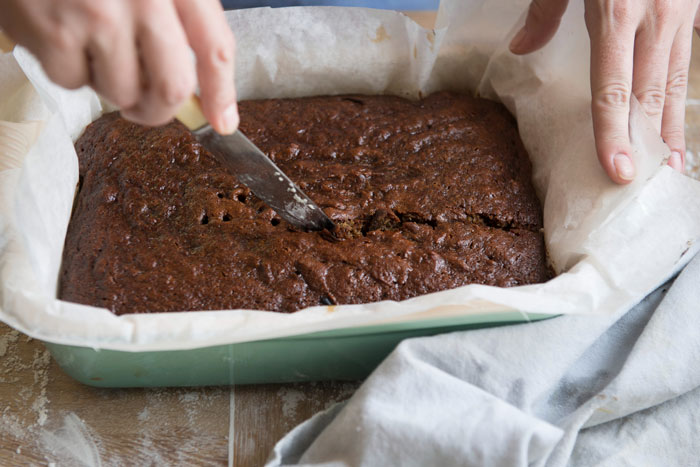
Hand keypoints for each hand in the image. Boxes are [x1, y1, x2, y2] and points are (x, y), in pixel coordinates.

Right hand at [0, 0, 238, 133]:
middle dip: (160, 110)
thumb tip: (193, 92)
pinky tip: (62, 34)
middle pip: (172, 87)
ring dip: (110, 83)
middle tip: (146, 108)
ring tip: (92, 46)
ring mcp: (98, 15)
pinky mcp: (54, 32)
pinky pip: (73, 82)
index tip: (222, 122)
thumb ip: (177, 19)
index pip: (215, 48)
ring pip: (121, 92)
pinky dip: (69, 70)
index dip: (222, 94)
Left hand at [510, 0, 699, 183]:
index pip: (612, 90)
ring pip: (675, 81)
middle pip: (649, 94)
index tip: (617, 170)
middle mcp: (655, 18)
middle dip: (646, 142)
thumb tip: (520, 48)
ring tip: (669, 164)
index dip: (613, 134)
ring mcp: (681, 11)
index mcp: (617, 13)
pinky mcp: (693, 5)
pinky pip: (688, 58)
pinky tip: (678, 118)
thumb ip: (544, 11)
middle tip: (642, 182)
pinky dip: (682, 92)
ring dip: (672, 126)